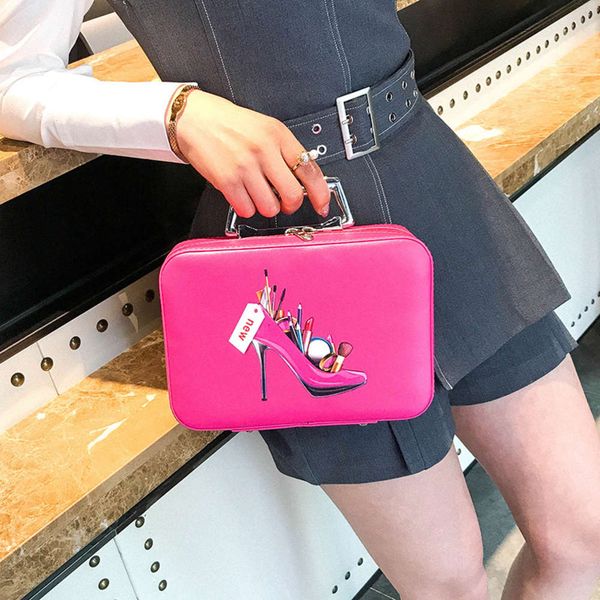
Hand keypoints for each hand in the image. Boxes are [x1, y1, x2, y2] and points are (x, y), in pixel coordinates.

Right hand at [175, 89, 330, 218]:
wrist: (193, 119)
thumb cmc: (229, 124)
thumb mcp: (265, 128)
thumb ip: (284, 152)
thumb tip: (304, 180)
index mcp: (277, 134)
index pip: (309, 169)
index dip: (320, 193)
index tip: (321, 204)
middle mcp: (263, 150)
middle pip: (292, 195)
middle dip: (291, 205)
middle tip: (284, 202)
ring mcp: (245, 166)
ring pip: (270, 207)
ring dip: (266, 207)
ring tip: (257, 194)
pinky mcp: (227, 181)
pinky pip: (247, 209)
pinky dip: (246, 208)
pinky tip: (242, 194)